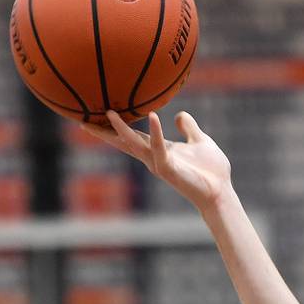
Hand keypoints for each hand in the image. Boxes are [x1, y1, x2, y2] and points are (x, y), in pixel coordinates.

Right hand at [82, 109, 231, 212]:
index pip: (132, 136)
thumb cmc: (211, 170)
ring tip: (109, 113)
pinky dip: (155, 133)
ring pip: (135, 144)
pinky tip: (153, 116)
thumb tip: (179, 115)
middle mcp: (154, 157)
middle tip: (82, 120)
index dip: (115, 127)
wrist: (221, 191)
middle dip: (104, 133)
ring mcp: (159, 164)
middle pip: (124, 142)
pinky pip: (159, 148)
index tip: (97, 116)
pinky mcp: (169, 169)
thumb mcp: (199, 141)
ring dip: (122, 130)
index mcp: (160, 149)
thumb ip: (188, 128)